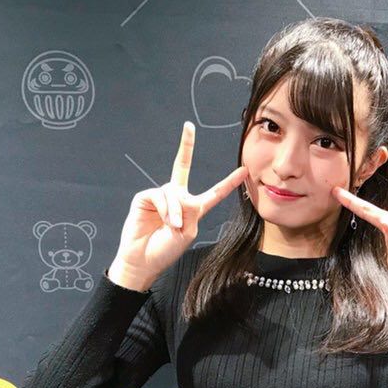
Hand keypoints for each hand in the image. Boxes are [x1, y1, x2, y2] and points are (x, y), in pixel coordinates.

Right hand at [110, 121, 247, 288]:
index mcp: (193, 209)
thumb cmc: (165, 251)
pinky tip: (163, 221)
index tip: (244, 171)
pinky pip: (160, 196)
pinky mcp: (145, 197)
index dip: (228, 182)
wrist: (143, 261)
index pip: (214, 193)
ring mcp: (161, 197)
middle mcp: (177, 198)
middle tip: (188, 126)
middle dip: (185, 145)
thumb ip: (189, 213)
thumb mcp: (186, 233)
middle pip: (181, 166)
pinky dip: (164, 209)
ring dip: (174, 211)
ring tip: (171, 226)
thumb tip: (179, 196)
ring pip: (174, 192)